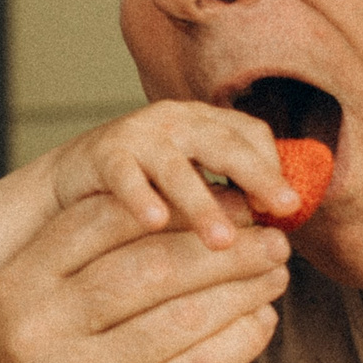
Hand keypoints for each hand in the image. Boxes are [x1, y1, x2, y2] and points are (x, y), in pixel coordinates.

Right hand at [0, 191, 288, 362]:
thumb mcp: (62, 308)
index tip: (234, 205)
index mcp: (19, 284)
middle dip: (226, 248)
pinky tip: (261, 321)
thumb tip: (215, 200)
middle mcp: (37, 329)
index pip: (109, 222)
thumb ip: (109, 255)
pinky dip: (241, 339)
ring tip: (275, 274)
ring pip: (184, 315)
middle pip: (152, 265)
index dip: (182, 206)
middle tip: (272, 239)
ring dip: (244, 290)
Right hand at [46, 99, 299, 248]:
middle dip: (256, 176)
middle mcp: (177, 120)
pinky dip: (140, 198)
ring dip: (201, 204)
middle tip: (282, 210)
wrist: (74, 178)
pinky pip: (125, 176)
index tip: (288, 208)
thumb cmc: (146, 186)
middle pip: (225, 144)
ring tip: (222, 242)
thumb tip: (279, 234)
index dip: (273, 167)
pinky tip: (155, 224)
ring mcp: (139, 134)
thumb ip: (230, 196)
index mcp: (206, 123)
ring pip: (177, 167)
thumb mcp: (193, 184)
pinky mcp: (103, 153)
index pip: (252, 134)